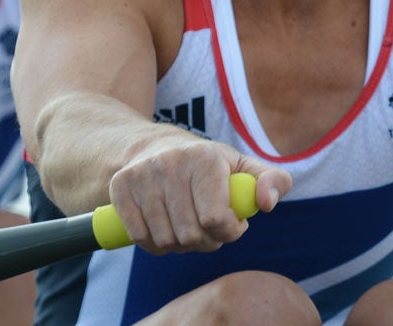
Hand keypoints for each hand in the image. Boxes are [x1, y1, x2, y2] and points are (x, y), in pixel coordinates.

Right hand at [108, 139, 290, 254]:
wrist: (154, 148)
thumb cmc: (207, 166)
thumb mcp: (243, 167)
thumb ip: (273, 181)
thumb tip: (266, 203)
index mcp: (205, 158)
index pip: (216, 219)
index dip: (228, 233)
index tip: (231, 225)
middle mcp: (171, 162)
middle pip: (190, 235)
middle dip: (205, 241)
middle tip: (208, 227)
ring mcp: (142, 174)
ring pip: (165, 241)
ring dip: (179, 244)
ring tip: (186, 225)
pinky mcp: (120, 187)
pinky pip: (140, 238)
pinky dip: (154, 244)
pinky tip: (164, 227)